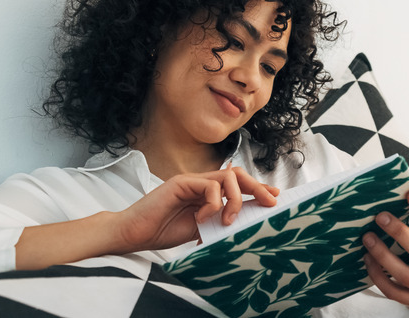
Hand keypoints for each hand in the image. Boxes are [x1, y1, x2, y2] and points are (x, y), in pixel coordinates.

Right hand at [112, 165, 278, 252]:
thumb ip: (218, 222)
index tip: (274, 197)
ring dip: (236, 198)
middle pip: (237, 174)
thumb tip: (244, 224)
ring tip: (229, 218)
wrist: (134, 233)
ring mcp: (191, 180)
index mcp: (206, 193)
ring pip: (227, 177)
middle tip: (270, 201)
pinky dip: (213, 203)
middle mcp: (201, 183)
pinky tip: (203, 218)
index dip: (257, 189)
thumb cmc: (162, 232)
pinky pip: (209, 186)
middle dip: (257, 187)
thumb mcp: (200, 230)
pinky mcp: (181, 182)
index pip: (237, 184)